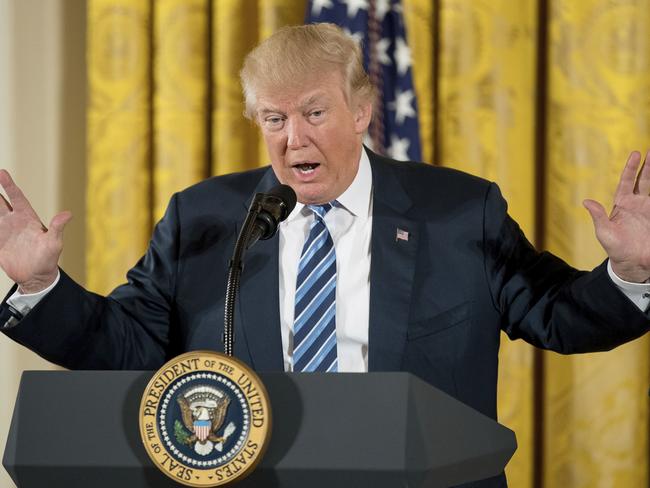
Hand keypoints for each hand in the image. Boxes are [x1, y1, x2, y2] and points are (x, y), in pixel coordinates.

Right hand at [0, 170, 71, 292]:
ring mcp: (4, 231)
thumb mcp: (54, 243)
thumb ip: (57, 228)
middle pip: (0, 202)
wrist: (36, 277)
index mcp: (28, 218)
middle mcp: (14, 221)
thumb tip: (68, 214)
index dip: (9, 186)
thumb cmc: (48, 259)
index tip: (2, 172)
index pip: (17, 198)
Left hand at [583, 150, 649, 282]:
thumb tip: (585, 201)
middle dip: (648, 166)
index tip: (636, 154)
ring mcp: (648, 210)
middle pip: (644, 180)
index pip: (627, 182)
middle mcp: (637, 204)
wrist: (633, 264)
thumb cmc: (615, 249)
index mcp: (622, 205)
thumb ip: (598, 216)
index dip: (631, 168)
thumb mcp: (604, 232)